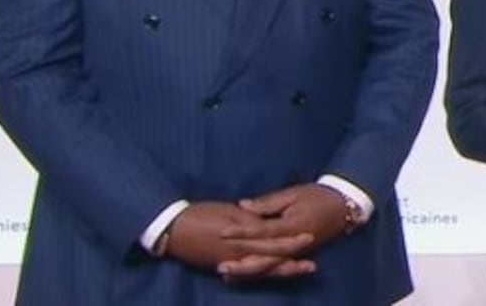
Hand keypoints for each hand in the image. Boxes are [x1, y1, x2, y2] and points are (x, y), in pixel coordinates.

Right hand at [165, 202, 313, 273]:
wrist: (172, 227)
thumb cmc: (200, 214)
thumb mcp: (229, 211)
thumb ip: (251, 219)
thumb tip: (266, 224)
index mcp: (243, 237)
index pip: (272, 241)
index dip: (292, 241)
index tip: (310, 238)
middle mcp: (239, 254)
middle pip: (270, 260)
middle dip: (291, 263)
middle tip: (313, 266)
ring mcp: (230, 262)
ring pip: (260, 270)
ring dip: (280, 271)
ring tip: (299, 270)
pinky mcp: (222, 266)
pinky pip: (245, 273)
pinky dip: (259, 274)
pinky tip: (269, 275)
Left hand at [216, 184, 348, 279]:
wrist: (343, 207)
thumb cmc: (317, 196)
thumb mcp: (294, 193)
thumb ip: (268, 202)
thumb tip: (243, 206)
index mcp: (292, 226)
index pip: (263, 231)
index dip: (242, 232)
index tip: (222, 232)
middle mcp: (294, 244)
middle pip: (265, 258)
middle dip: (242, 263)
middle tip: (219, 265)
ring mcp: (296, 252)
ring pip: (269, 266)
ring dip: (248, 271)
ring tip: (226, 274)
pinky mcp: (296, 255)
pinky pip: (275, 266)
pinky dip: (258, 271)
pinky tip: (242, 274)